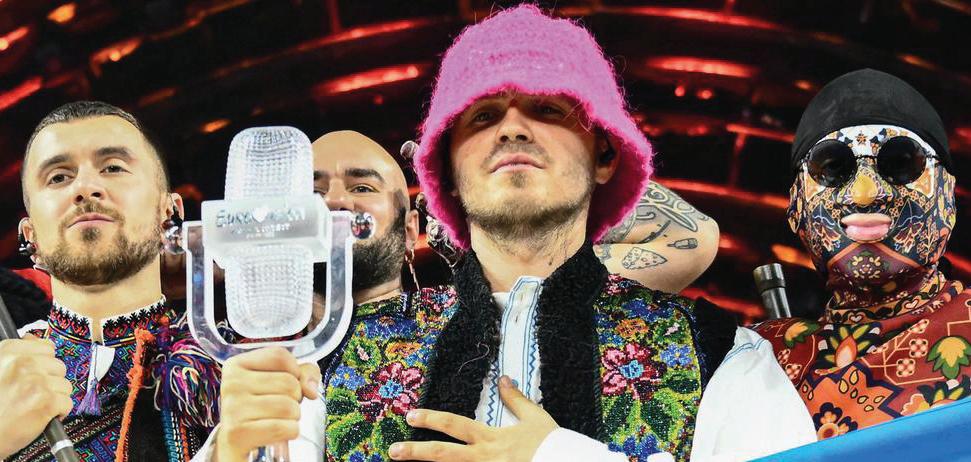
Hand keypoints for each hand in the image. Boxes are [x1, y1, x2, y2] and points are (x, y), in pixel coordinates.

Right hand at [0, 335, 72, 457]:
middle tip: (33, 394)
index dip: (44, 363)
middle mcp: (23, 364)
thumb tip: (33, 338)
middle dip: (50, 381)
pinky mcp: (46, 401)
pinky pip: (67, 402)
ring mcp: (36, 382)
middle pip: (58, 366)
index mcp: (9, 352)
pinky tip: (42, 415)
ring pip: (64, 384)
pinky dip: (58, 412)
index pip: (46, 347)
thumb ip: (17, 354)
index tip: (37, 373)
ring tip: (35, 405)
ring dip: (54, 397)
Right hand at [214, 347, 320, 461]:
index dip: (295, 371)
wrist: (239, 445)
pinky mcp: (237, 434)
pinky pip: (283, 428)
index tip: (286, 384)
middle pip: (288, 382)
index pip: (280, 356)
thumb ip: (304, 373)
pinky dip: (290, 432)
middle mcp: (231, 384)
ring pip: (288, 406)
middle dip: (295, 397)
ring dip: (293, 416)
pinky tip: (278, 434)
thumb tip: (310, 389)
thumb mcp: (281, 382)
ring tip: (279, 419)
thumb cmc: (262, 409)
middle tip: (280, 407)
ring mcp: (231, 409)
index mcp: (236, 365)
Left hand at [389, 376, 557, 461]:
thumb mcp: (535, 417)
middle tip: (393, 451)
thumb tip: (504, 379)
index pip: (455, 425)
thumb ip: (516, 400)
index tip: (411, 415)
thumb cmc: (551, 445)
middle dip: (416, 453)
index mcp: (491, 439)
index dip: (431, 419)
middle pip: (444, 455)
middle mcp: (484, 458)